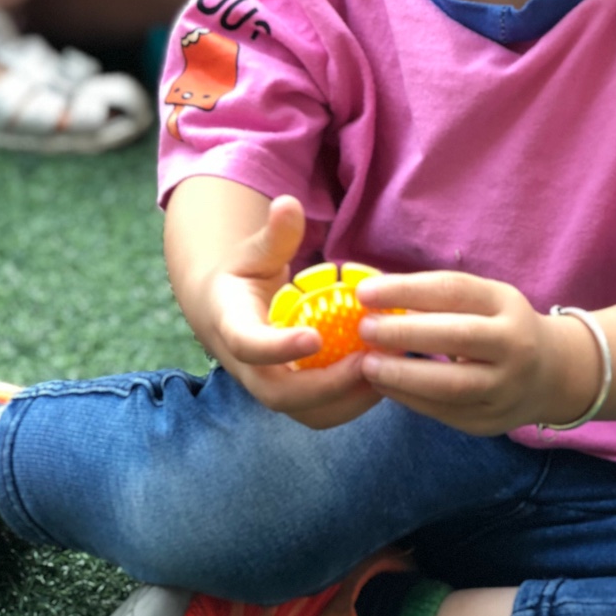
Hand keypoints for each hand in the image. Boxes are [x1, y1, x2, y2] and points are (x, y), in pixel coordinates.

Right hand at [204, 195, 382, 429]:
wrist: (227, 312)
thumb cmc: (245, 276)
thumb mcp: (254, 251)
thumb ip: (274, 234)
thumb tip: (288, 203)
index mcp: (233, 327)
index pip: (250, 346)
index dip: (279, 347)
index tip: (314, 337)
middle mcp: (250, 368)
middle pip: (282, 394)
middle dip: (328, 385)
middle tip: (369, 360)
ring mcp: (274, 387)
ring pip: (309, 412)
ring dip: (350, 398)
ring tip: (388, 368)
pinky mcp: (298, 397)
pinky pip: (326, 411)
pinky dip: (357, 399)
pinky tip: (387, 372)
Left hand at [355, 271, 569, 435]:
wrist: (551, 374)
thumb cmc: (500, 326)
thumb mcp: (484, 301)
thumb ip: (438, 300)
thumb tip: (376, 298)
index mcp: (507, 304)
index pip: (453, 291)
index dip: (406, 289)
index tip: (365, 292)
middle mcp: (514, 345)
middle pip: (456, 336)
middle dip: (404, 332)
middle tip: (365, 329)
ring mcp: (505, 387)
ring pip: (451, 384)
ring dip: (402, 375)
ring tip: (367, 365)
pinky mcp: (490, 422)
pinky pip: (443, 412)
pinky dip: (409, 399)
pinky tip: (385, 387)